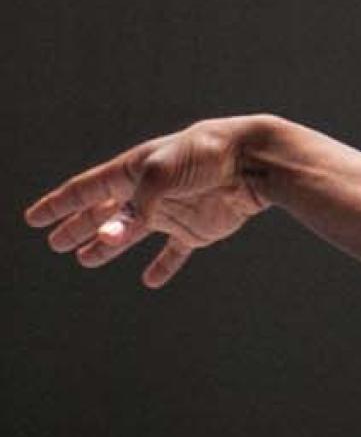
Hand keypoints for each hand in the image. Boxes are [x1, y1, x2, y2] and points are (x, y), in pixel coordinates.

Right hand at [22, 115, 277, 290]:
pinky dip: (163, 266)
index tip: (34, 219)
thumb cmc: (202, 156)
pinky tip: (150, 281)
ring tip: (86, 259)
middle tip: (56, 243)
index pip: (86, 190)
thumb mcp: (160, 176)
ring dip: (109, 246)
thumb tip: (108, 238)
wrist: (249, 161)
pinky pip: (174, 253)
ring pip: (132, 234)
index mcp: (131, 171)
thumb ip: (134, 209)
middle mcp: (147, 192)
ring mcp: (170, 212)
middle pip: (104, 213)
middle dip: (78, 227)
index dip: (60, 204)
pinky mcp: (196, 229)